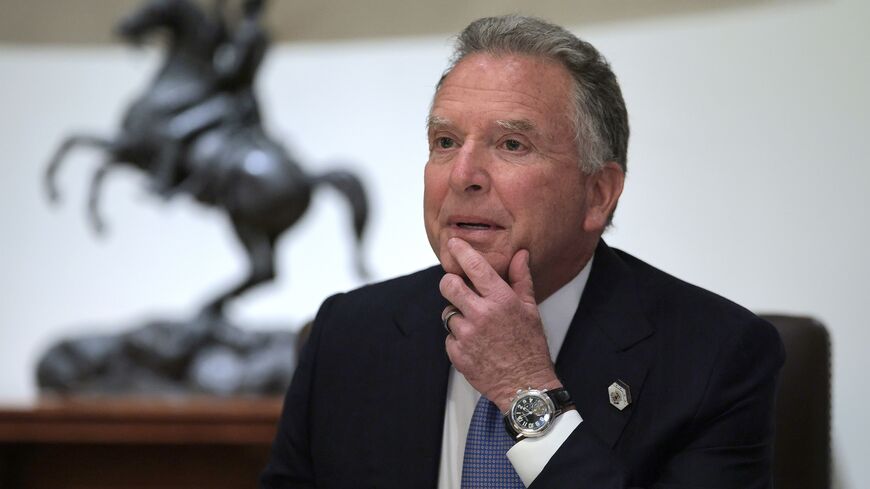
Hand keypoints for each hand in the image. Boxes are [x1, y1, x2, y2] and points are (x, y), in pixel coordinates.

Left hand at [441, 238, 561, 412]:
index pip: (474, 266)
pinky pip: (449, 337)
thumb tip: (520, 254)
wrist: (525, 385)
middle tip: (457, 288)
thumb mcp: (530, 309)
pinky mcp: (457, 354)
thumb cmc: (530, 347)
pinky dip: (458, 339)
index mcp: (501, 300)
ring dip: (458, 316)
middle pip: (448, 285)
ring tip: (477, 328)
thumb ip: (521, 279)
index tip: (453, 244)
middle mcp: (481, 314)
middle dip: (450, 284)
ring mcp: (467, 335)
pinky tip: (475, 345)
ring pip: (448, 313)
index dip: (460, 251)